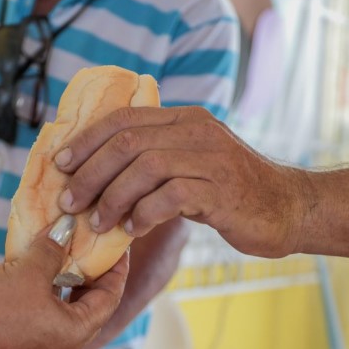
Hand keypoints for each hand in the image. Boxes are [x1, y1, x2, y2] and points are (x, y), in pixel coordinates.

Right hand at [0, 216, 129, 348]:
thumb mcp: (30, 271)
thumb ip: (54, 248)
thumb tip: (68, 229)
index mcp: (77, 332)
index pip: (111, 296)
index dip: (117, 267)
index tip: (118, 242)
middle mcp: (65, 343)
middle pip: (91, 303)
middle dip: (92, 271)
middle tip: (93, 242)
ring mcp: (42, 344)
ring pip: (66, 306)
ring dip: (67, 279)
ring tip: (66, 249)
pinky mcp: (20, 340)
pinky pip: (45, 311)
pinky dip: (47, 289)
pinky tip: (38, 265)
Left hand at [53, 106, 308, 257]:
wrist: (287, 209)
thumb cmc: (231, 193)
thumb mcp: (191, 166)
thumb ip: (155, 161)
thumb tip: (98, 177)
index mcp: (184, 119)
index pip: (123, 119)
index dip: (86, 140)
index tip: (60, 164)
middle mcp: (196, 131)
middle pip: (128, 142)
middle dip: (90, 173)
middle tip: (70, 202)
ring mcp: (211, 159)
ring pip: (146, 167)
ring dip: (113, 197)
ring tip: (98, 222)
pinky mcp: (221, 190)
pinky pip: (171, 196)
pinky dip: (144, 213)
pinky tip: (133, 229)